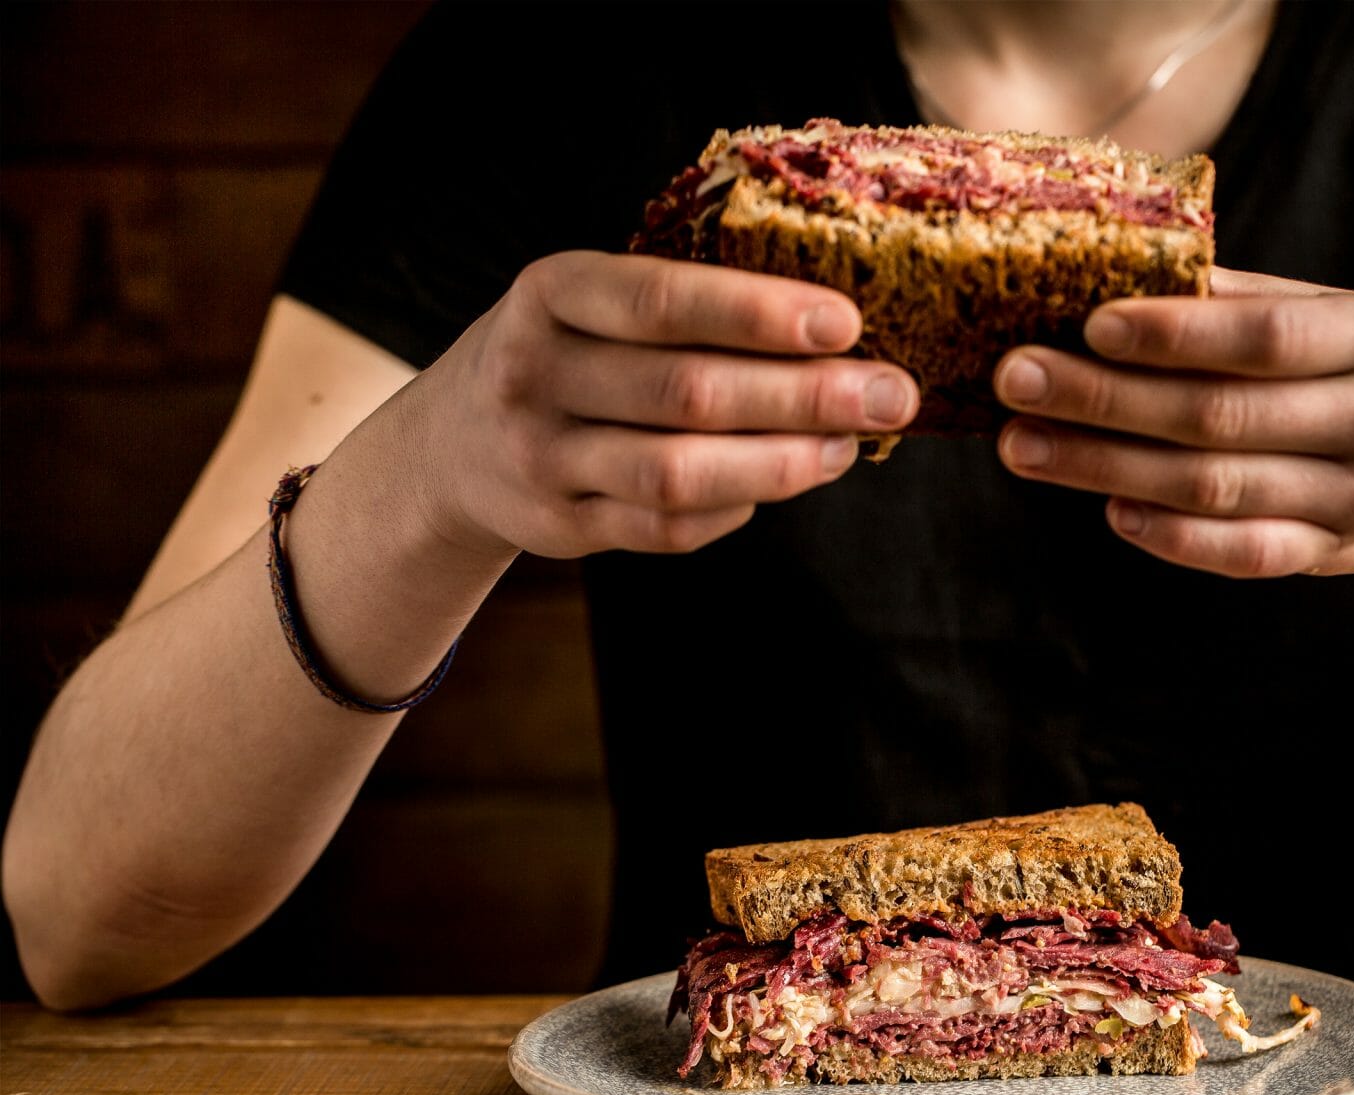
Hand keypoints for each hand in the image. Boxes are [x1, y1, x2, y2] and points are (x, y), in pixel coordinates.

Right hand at [407, 251, 918, 558]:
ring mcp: (540, 459)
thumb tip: (835, 329)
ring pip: (678, 473)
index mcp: (550, 293)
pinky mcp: (559, 528)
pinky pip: (664, 527)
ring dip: (781, 464)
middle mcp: (533, 373)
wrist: (449, 446)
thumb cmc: (565, 353)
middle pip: (686, 393)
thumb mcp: (588, 301)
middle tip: (891, 395)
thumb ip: (681, 305)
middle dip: (803, 395)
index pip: (663, 300)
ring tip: (848, 448)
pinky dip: (734, 508)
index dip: (758, 313)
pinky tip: (779, 483)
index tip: (847, 320)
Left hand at [991, 268, 1353, 577]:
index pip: (1262, 338)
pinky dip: (1173, 539)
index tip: (1087, 321)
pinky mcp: (1336, 556)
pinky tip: (1109, 510)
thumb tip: (1124, 271)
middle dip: (1106, 400)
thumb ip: (1249, 300)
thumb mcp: (1345, 313)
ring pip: (1218, 489)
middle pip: (1220, 418)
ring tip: (1025, 447)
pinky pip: (1246, 554)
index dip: (1174, 334)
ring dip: (1109, 470)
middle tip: (1017, 380)